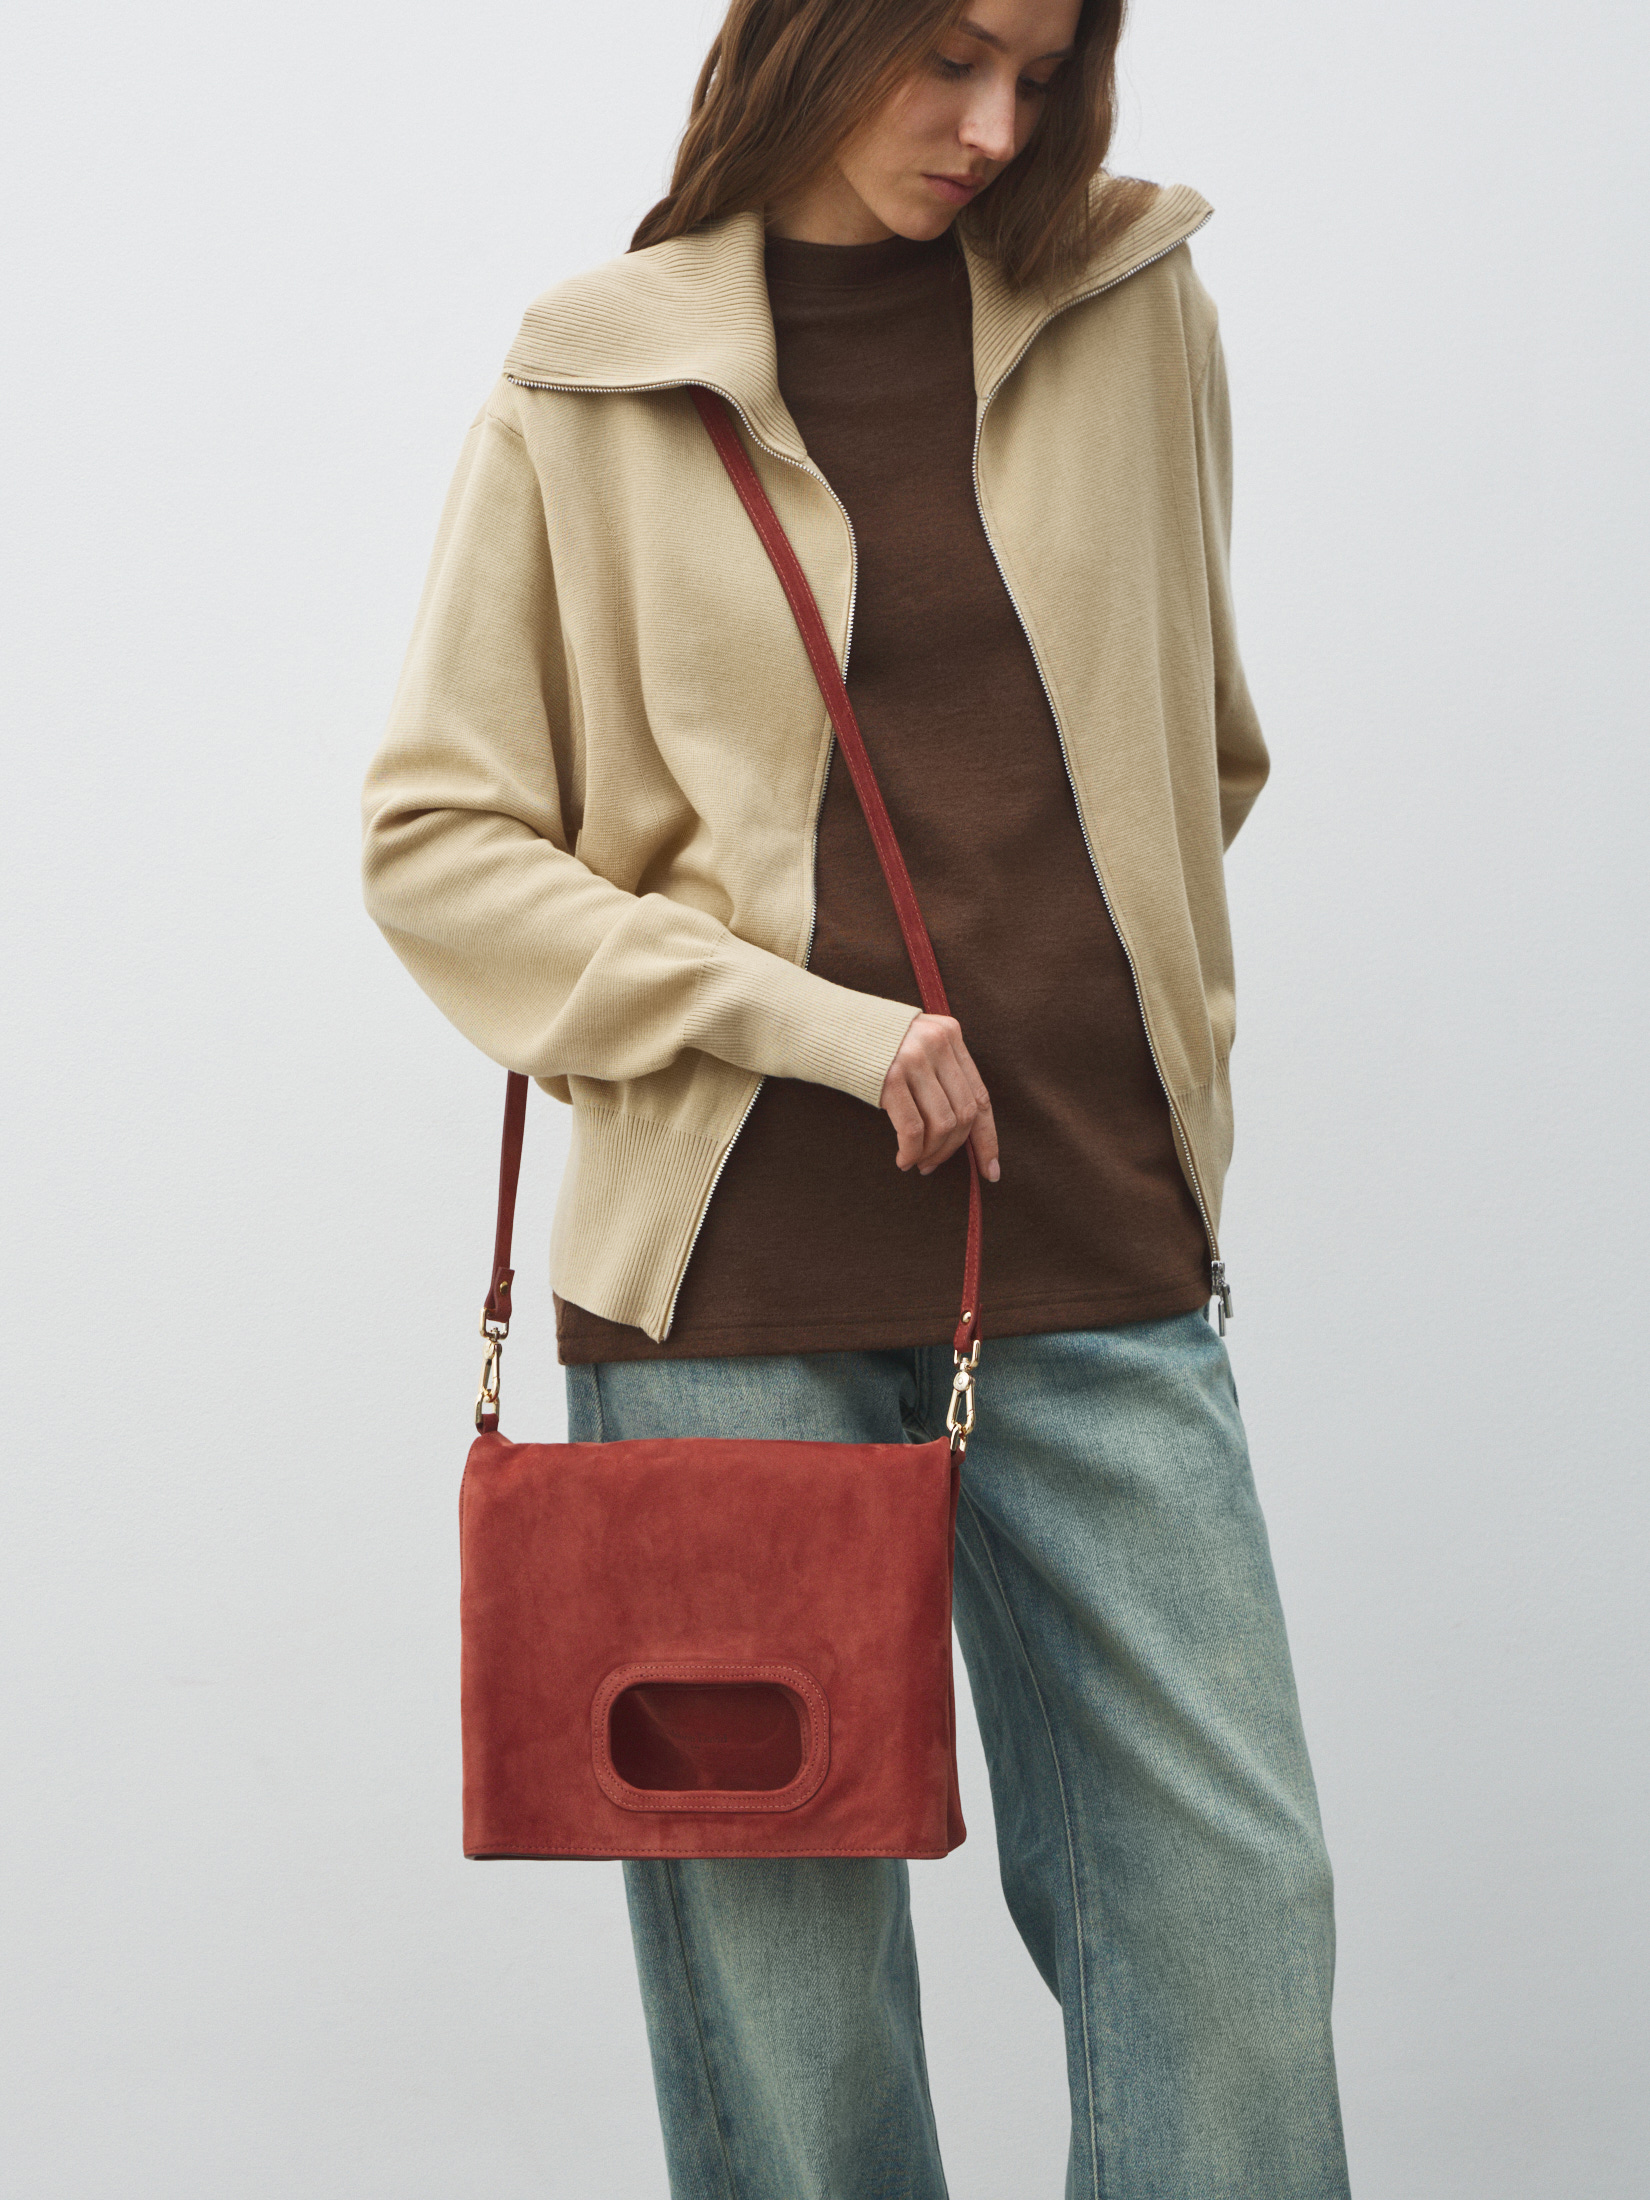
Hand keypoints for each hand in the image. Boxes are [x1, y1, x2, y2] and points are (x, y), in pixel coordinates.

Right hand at [878, 1014, 999, 1181]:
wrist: (826, 1025)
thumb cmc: (871, 1046)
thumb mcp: (916, 1046)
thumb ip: (941, 1074)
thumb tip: (962, 1134)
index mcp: (951, 1034)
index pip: (980, 1095)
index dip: (987, 1138)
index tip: (990, 1170)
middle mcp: (938, 1043)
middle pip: (963, 1113)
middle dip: (952, 1149)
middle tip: (933, 1165)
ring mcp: (915, 1058)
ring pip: (942, 1123)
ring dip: (931, 1153)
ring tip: (917, 1162)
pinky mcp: (890, 1076)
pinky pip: (912, 1128)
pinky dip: (911, 1151)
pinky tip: (902, 1160)